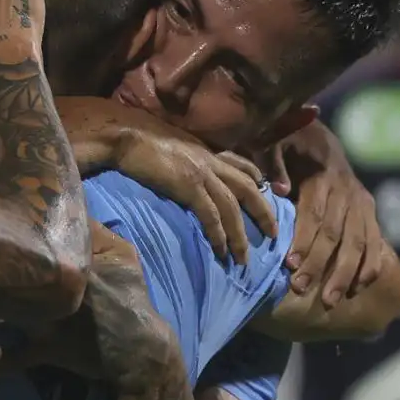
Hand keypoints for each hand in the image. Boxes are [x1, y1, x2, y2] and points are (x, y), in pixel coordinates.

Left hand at [0, 223, 180, 395]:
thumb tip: (80, 206)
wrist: (144, 353)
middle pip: (7, 274)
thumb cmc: (133, 302)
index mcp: (71, 264)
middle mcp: (55, 288)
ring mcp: (50, 320)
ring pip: (4, 313)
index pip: (32, 240)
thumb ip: (101, 232)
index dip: (2, 228)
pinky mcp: (51, 349)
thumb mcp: (125, 261)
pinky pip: (19, 358)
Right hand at [69, 100, 273, 263]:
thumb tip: (190, 173)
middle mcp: (210, 162)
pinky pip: (211, 215)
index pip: (242, 165)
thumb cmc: (142, 146)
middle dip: (264, 213)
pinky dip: (218, 234)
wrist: (126, 142)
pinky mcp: (188, 186)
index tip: (267, 193)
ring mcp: (201, 174)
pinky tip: (220, 250)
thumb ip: (188, 160)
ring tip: (243, 257)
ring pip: (232, 207)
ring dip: (240, 235)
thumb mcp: (174, 149)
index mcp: (206, 153)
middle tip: (273, 235)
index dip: (258, 180)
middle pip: (248, 188)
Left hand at [281, 120, 381, 306]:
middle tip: (301, 289)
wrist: (315, 134)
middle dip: (320, 264)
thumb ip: (272, 160)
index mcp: (325, 174)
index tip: (290, 264)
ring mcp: (362, 203)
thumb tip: (278, 189)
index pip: (316, 213)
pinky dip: (369, 266)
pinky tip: (357, 288)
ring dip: (344, 274)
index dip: (305, 239)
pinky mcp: (369, 213)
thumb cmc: (284, 141)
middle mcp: (349, 191)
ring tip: (327, 300)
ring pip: (359, 244)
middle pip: (338, 234)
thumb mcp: (272, 141)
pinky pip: (376, 243)